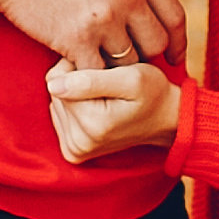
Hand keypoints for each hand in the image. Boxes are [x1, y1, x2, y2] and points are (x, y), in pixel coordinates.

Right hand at [0, 0, 185, 64]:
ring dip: (112, 66)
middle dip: (143, 55)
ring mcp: (104, 17)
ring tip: (93, 58)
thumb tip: (150, 8)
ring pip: (127, 62)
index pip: (175, 16)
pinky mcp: (77, 39)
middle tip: (123, 58)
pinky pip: (96, 73)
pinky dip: (87, 74)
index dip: (178, 42)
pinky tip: (73, 64)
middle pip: (156, 44)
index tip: (174, 58)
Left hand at [47, 61, 183, 162]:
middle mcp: (79, 143)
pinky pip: (60, 116)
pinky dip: (76, 108)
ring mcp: (75, 151)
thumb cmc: (152, 92)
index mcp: (91, 124)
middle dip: (77, 80)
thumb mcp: (131, 78)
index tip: (105, 69)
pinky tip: (97, 108)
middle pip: (56, 92)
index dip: (79, 66)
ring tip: (106, 95)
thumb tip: (52, 85)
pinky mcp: (73, 152)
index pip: (57, 79)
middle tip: (107, 83)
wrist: (165, 118)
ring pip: (57, 103)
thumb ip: (91, 80)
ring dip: (77, 94)